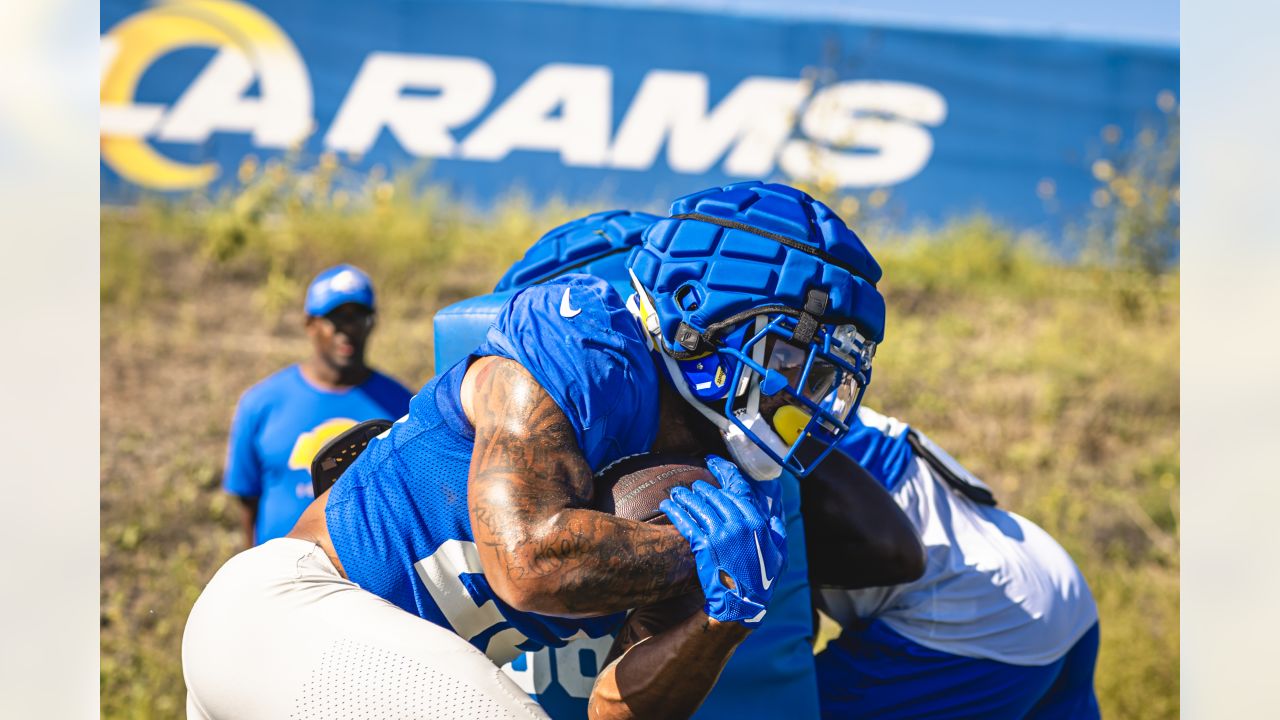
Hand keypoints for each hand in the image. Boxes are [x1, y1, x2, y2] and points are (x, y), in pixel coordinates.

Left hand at [660, 461, 786, 625]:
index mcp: (757, 522)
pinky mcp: (705, 546)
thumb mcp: (779, 554)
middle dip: (702, 488)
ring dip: (685, 496)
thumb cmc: (762, 580)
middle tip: (692, 485)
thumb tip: (776, 515)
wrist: (743, 604)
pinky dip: (676, 511)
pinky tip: (667, 505)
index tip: (713, 462)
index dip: (724, 472)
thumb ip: (777, 531)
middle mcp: (740, 524)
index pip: (739, 489)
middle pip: (716, 496)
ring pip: (700, 506)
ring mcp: (722, 534)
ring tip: (675, 493)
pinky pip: (687, 522)